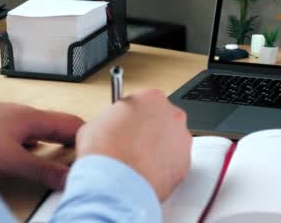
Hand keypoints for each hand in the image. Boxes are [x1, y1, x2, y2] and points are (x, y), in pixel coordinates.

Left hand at [0, 99, 83, 189]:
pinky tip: (28, 154)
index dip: (90, 136)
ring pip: (42, 130)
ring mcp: (8, 119)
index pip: (73, 123)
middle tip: (84, 156)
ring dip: (55, 143)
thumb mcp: (10, 159)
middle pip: (59, 126)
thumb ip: (40, 170)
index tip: (99, 149)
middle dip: (74, 141)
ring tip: (62, 157)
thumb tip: (66, 179)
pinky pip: (25, 134)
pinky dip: (35, 145)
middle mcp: (23, 115)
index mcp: (33, 117)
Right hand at [76, 89, 191, 200]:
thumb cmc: (106, 153)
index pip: (145, 101)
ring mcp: (182, 139)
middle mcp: (172, 115)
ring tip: (138, 161)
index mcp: (152, 98)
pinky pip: (174, 162)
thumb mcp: (95, 124)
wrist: (115, 183)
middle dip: (149, 130)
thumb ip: (110, 119)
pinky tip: (146, 172)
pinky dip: (163, 167)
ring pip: (171, 141)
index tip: (127, 125)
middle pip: (162, 119)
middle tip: (132, 144)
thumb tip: (109, 127)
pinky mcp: (185, 163)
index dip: (132, 116)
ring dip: (158, 148)